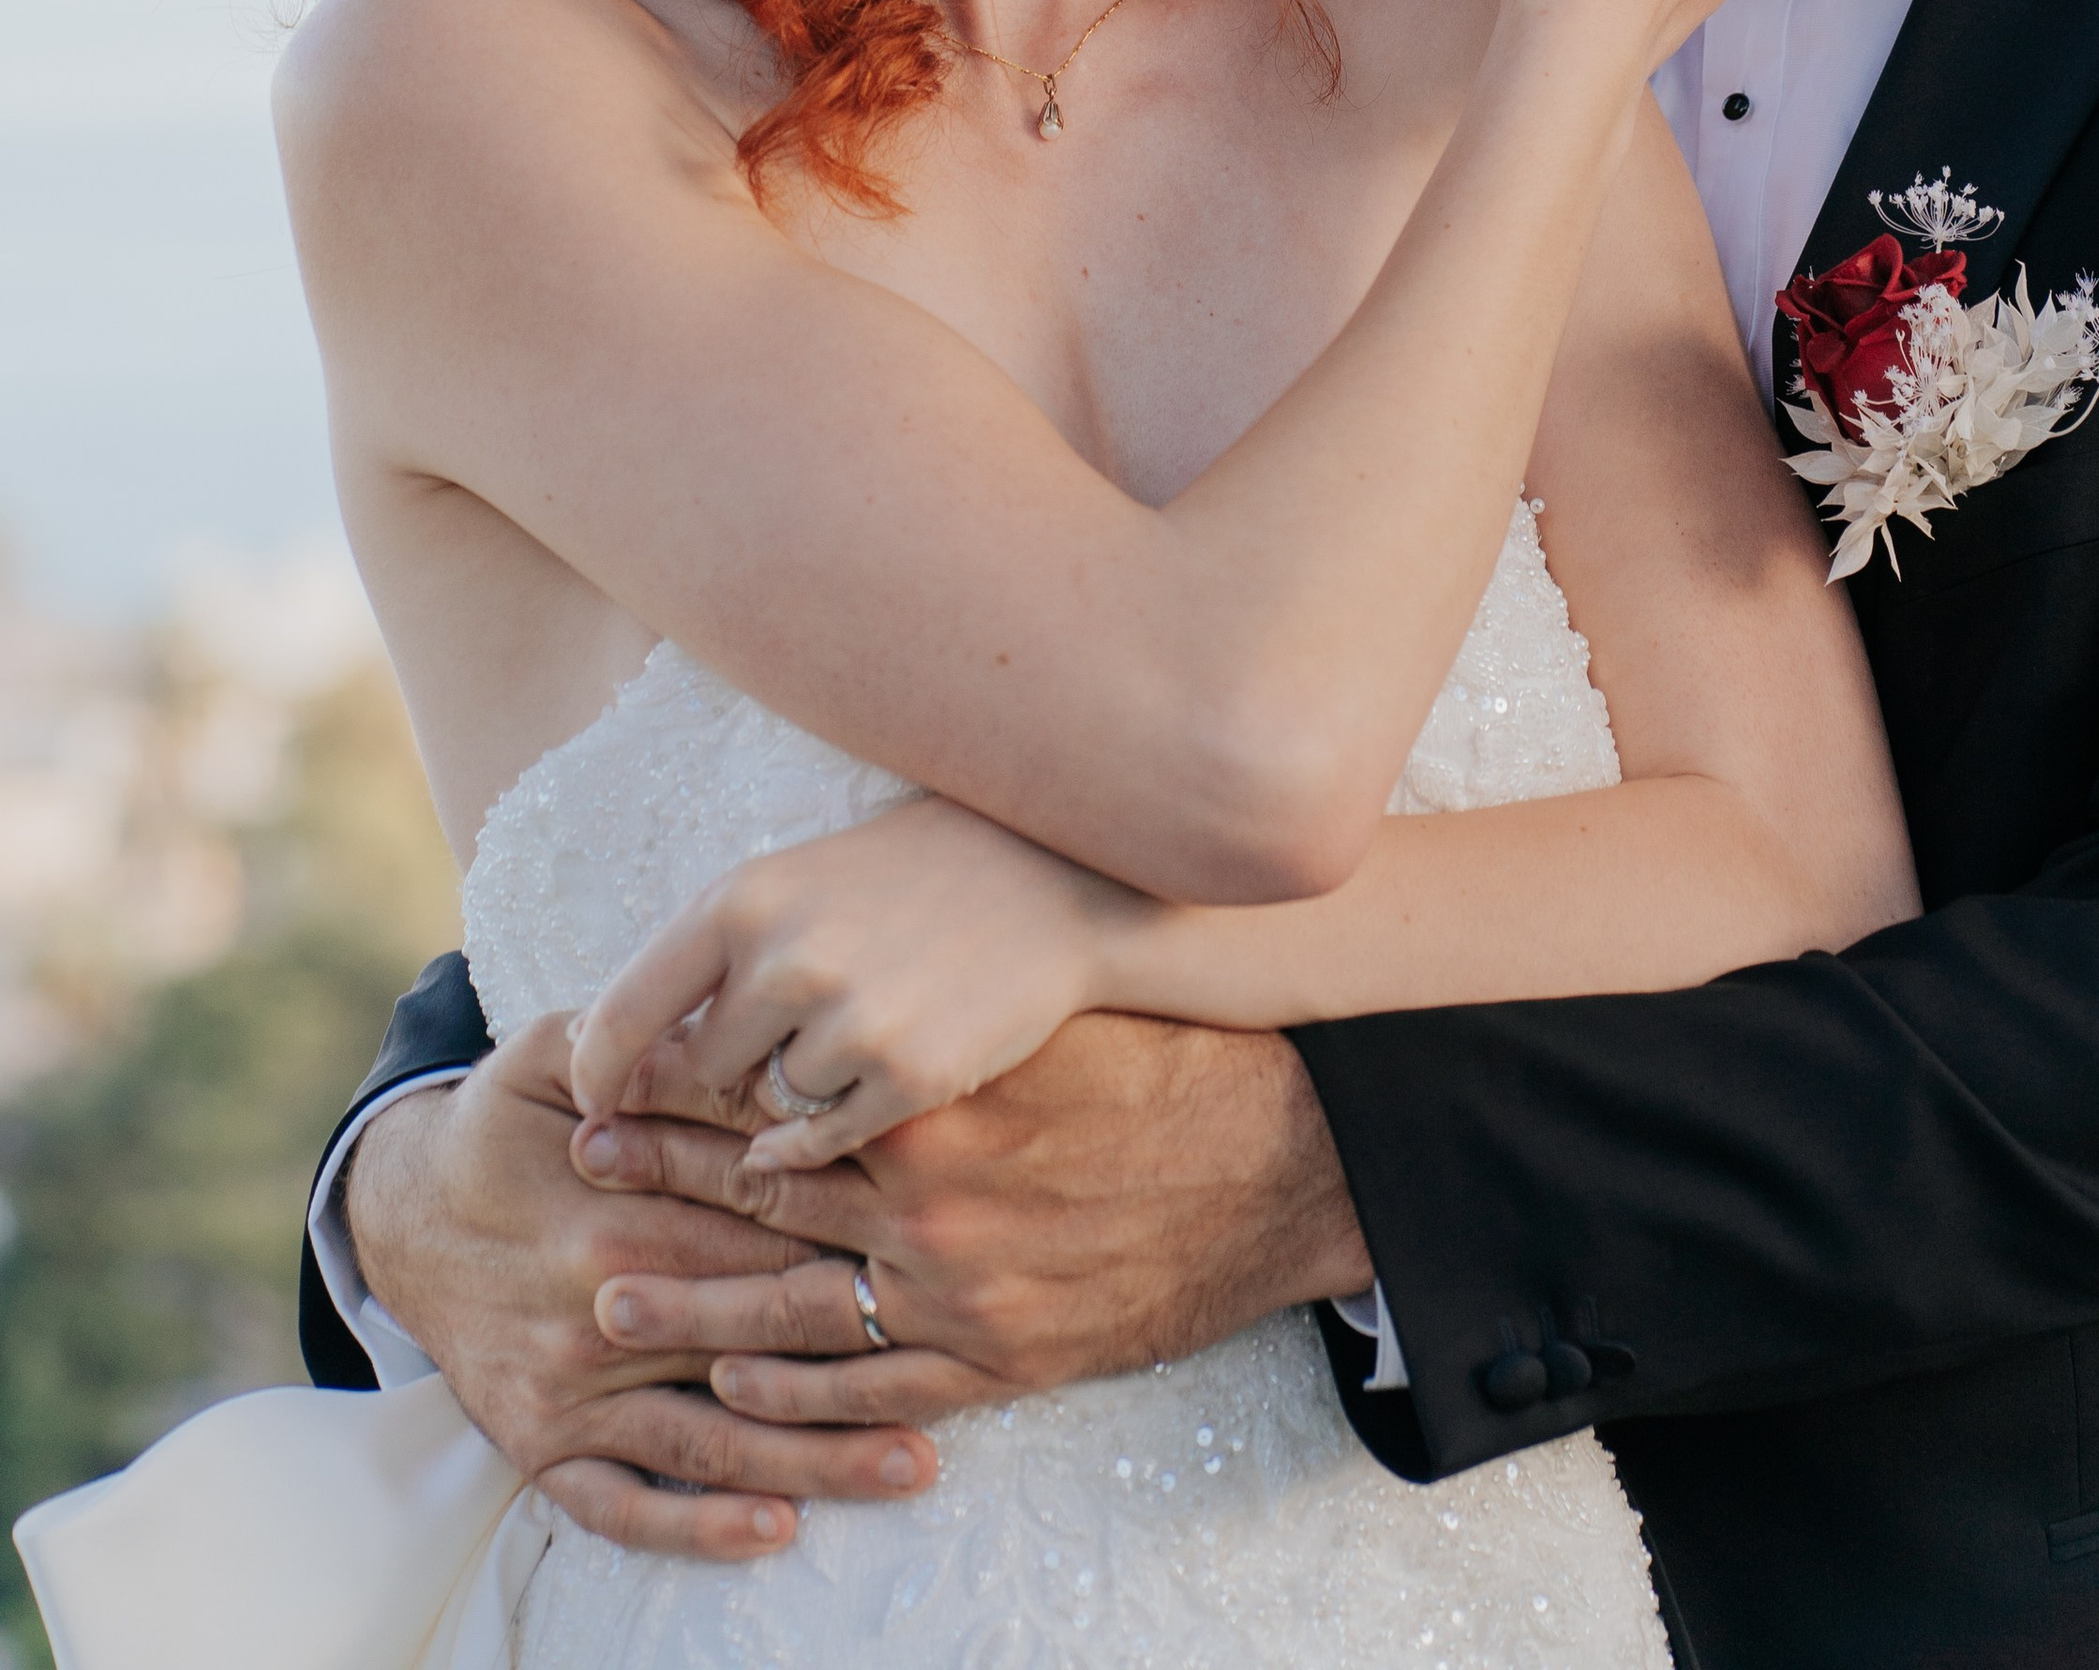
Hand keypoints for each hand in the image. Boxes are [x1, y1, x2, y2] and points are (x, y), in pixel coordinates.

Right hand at [339, 1013, 938, 1553]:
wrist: (404, 1214)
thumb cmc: (508, 1119)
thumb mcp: (555, 1053)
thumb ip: (652, 1052)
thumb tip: (748, 1042)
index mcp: (614, 1204)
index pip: (754, 1221)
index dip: (848, 1227)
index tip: (942, 1231)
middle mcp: (598, 1308)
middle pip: (754, 1329)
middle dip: (862, 1343)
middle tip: (970, 1356)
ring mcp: (571, 1390)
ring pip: (710, 1435)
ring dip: (815, 1457)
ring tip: (915, 1463)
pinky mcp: (543, 1447)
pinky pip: (624, 1504)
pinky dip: (696, 1525)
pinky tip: (775, 1529)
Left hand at [568, 796, 1137, 1166]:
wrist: (1053, 884)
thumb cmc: (907, 879)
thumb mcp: (795, 885)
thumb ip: (709, 958)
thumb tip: (611, 1049)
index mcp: (742, 899)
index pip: (621, 1013)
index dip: (598, 1070)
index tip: (596, 1101)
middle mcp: (787, 961)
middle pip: (702, 1070)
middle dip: (732, 1066)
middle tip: (790, 1034)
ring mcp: (852, 1025)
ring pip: (767, 1108)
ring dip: (797, 1089)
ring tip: (861, 1027)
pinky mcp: (911, 1080)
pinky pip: (824, 1141)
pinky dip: (831, 1128)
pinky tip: (871, 1079)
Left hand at [580, 1012, 1367, 1430]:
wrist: (1276, 1157)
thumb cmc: (1147, 1053)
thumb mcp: (1020, 1007)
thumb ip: (916, 1000)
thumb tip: (818, 961)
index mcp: (922, 1088)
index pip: (762, 1093)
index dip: (669, 1090)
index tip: (594, 1090)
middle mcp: (927, 1186)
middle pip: (755, 1193)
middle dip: (657, 1188)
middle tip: (574, 1183)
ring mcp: (961, 1279)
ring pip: (791, 1300)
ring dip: (692, 1298)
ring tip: (606, 1296)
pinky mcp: (1002, 1351)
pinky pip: (873, 1379)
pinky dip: (794, 1386)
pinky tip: (731, 1373)